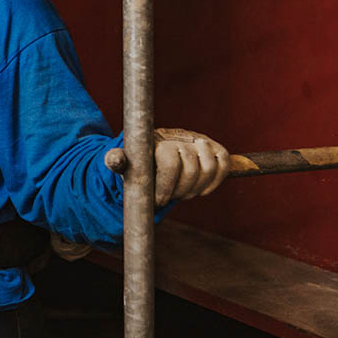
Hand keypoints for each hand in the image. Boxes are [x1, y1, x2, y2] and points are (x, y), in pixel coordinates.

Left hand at [104, 128, 230, 205]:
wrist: (157, 157)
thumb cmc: (140, 164)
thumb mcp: (126, 163)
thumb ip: (118, 160)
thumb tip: (113, 159)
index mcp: (158, 139)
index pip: (171, 161)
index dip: (166, 185)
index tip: (159, 201)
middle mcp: (181, 136)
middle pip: (192, 169)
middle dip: (181, 190)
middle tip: (170, 197)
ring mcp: (200, 141)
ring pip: (209, 168)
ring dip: (196, 188)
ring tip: (182, 193)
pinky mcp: (215, 148)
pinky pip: (224, 164)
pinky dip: (215, 181)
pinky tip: (201, 191)